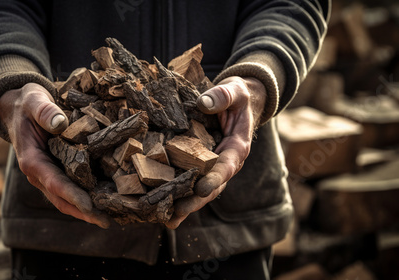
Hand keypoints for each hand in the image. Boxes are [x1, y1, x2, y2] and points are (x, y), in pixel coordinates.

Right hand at [0, 83, 109, 228]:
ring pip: (65, 199)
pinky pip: (70, 189)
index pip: (53, 183)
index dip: (72, 195)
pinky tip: (104, 201)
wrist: (18, 107)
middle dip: (82, 212)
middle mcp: (38, 173)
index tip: (89, 206)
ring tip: (109, 217)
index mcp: (31, 160)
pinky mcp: (56, 171)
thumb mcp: (34, 101)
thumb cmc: (27, 103)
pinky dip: (86, 198)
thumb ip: (45, 111)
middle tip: (106, 221)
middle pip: (61, 199)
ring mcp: (47, 175)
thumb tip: (60, 123)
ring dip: (85, 211)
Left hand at [165, 76, 266, 228]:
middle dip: (194, 201)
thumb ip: (223, 96)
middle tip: (176, 214)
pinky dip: (177, 193)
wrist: (236, 102)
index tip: (203, 190)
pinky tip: (161, 205)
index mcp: (237, 147)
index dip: (215, 179)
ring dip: (183, 204)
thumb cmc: (236, 96)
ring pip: (199, 189)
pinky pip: (189, 180)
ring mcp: (211, 166)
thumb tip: (203, 103)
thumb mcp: (235, 91)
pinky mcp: (199, 165)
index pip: (226, 166)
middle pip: (211, 186)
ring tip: (165, 219)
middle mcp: (225, 162)